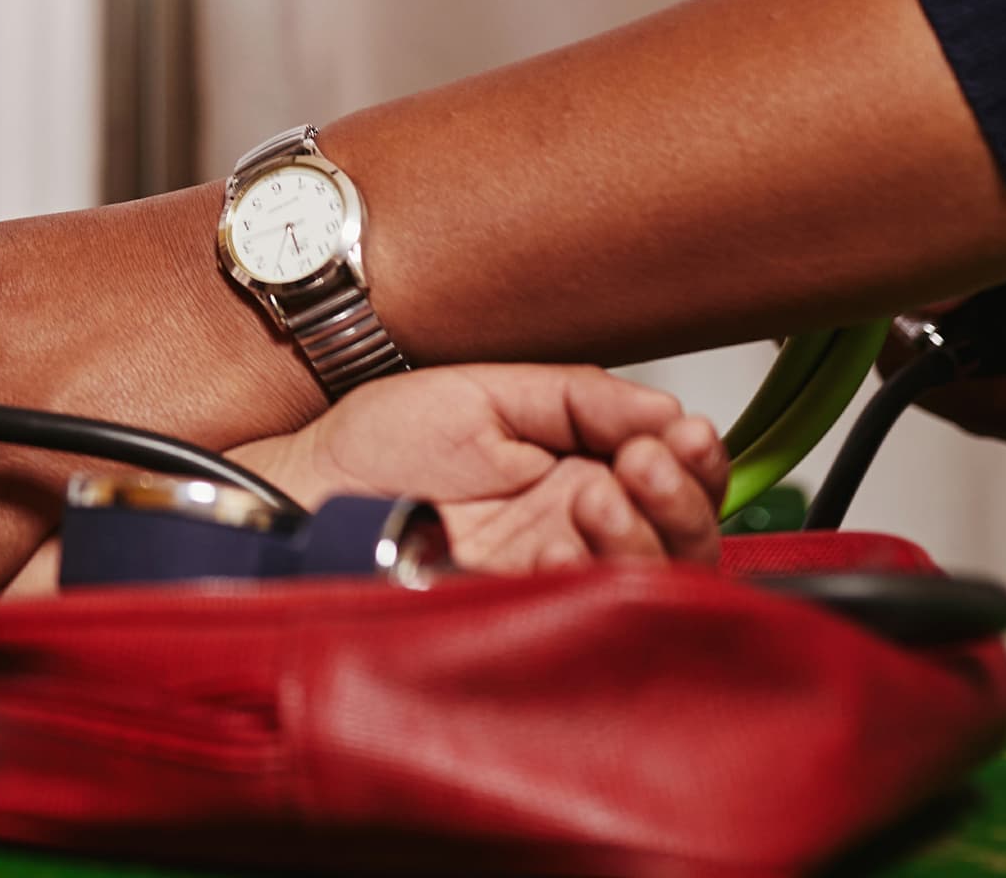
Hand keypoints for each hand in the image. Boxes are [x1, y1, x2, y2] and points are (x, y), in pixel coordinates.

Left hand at [241, 365, 726, 571]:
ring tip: (600, 487)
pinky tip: (576, 532)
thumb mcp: (488, 393)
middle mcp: (576, 528)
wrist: (310, 488)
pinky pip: (591, 608)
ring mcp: (552, 574)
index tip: (683, 431)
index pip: (673, 479)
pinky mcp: (522, 612)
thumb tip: (670, 409)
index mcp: (576, 470)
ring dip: (647, 529)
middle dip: (683, 496)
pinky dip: (598, 568)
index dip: (696, 461)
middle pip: (682, 537)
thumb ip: (581, 399)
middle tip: (648, 460)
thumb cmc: (378, 444)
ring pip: (650, 578)